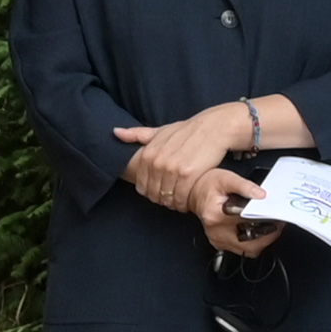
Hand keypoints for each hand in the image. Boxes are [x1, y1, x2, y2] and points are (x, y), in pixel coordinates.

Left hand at [115, 98, 268, 220]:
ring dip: (173, 203)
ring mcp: (173, 169)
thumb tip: (115, 132)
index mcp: (149, 154)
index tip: (160, 192)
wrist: (214, 128)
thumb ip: (137, 134)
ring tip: (180, 201)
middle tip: (171, 199)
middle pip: (154, 194)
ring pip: (167, 198)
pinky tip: (188, 200)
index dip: (151, 193)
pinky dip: (184, 203)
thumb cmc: (187, 131)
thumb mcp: (160, 131)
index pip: (142, 186)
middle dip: (162, 200)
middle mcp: (158, 162)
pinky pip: (181, 198)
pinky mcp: (189, 175)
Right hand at [204, 167, 279, 253]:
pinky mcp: (220, 243)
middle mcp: (217, 231)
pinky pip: (241, 249)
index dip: (266, 220)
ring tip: (270, 228)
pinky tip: (258, 232)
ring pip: (248, 250)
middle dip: (268, 235)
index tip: (277, 217)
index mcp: (217, 215)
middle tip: (278, 223)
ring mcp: (218, 239)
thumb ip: (245, 186)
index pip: (248, 222)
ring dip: (262, 241)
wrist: (194, 192)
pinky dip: (253, 243)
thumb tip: (261, 195)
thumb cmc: (208, 185)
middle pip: (250, 243)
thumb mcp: (227, 179)